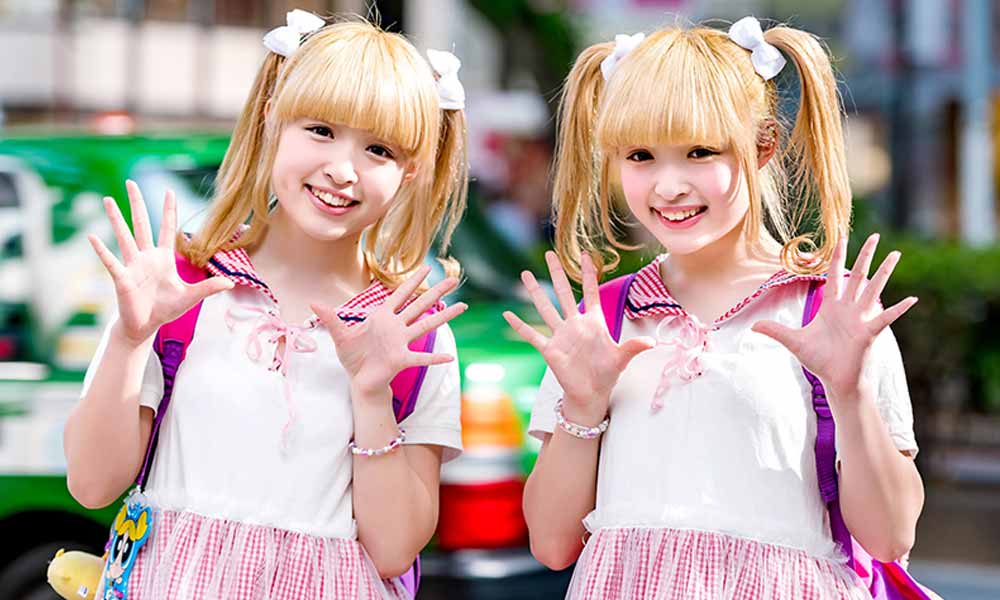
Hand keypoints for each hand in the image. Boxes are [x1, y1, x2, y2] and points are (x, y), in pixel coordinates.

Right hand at [88, 180, 233, 345]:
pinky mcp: (122, 278)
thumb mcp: (191, 297)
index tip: (169, 190)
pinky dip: (102, 250)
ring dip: (115, 219)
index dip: (168, 211)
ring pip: (124, 237)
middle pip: (142, 224)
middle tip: (130, 182)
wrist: (145, 326)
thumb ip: (209, 287)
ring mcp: (133, 265)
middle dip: (137, 204)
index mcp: (164, 258)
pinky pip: (111, 261)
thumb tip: (232, 282)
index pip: (167, 229)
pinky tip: (92, 236)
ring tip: (107, 199)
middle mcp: (146, 257)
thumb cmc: (166, 309)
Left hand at [311, 266, 466, 398]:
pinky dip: (435, 357)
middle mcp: (396, 327)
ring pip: (426, 325)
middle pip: (420, 305)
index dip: (412, 281)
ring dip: (444, 316)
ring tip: (463, 306)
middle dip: (436, 292)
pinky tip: (450, 356)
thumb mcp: (339, 335)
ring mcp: (401, 342)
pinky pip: (421, 357)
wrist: (358, 379)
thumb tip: (312, 302)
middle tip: (454, 280)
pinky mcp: (402, 360)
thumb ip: (330, 317)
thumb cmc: (352, 356)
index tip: (426, 268)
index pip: (400, 294)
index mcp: (382, 317)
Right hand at [503, 252, 654, 423]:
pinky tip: (507, 314)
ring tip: (525, 274)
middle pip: (563, 293)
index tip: (584, 254)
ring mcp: (561, 335)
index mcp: (594, 322)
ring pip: (545, 308)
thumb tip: (653, 342)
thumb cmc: (607, 374)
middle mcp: (575, 324)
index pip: (590, 291)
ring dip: (535, 292)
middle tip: (550, 253)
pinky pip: (532, 335)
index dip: (587, 273)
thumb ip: (634, 347)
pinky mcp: (550, 349)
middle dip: (557, 273)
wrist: (591, 394)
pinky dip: (519, 326)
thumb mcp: (622, 358)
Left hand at [751, 233, 917, 398]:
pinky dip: (898, 309)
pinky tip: (911, 299)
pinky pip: (885, 317)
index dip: (838, 257)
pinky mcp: (869, 332)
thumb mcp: (793, 341)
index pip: (835, 275)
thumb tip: (753, 325)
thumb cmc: (819, 361)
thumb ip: (775, 330)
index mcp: (831, 306)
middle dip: (865, 255)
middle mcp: (848, 308)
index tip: (842, 238)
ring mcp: (861, 318)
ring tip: (896, 254)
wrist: (835, 381)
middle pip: (858, 275)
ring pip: (873, 289)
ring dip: (884, 272)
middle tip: (875, 235)